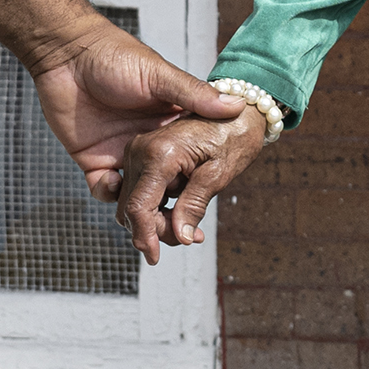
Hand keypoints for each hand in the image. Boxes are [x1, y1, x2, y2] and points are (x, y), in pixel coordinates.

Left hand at [32, 23, 245, 257]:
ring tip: (145, 217)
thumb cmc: (117, 56)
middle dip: (169, 205)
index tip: (204, 194)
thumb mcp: (160, 75)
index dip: (197, 180)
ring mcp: (119, 152)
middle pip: (163, 184)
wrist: (68, 52)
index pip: (188, 159)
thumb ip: (195, 94)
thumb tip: (238, 104)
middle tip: (174, 223)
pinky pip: (102, 189)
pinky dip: (108, 193)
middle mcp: (147, 143)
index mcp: (169, 124)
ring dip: (139, 209)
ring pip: (134, 193)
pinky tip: (112, 183)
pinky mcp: (92, 159)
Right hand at [98, 106, 274, 264]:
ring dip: (155, 218)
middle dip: (156, 229)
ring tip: (191, 221)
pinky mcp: (142, 152)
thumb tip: (181, 237)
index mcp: (159, 154)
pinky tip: (181, 206)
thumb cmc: (233, 135)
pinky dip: (154, 203)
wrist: (236, 110)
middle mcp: (141, 149)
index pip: (138, 207)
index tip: (154, 258)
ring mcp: (138, 149)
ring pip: (132, 200)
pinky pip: (138, 188)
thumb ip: (194, 205)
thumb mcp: (219, 173)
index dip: (145, 237)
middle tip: (191, 236)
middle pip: (132, 207)